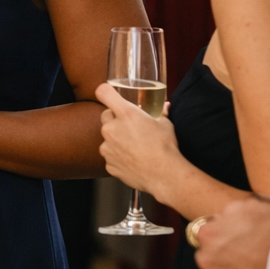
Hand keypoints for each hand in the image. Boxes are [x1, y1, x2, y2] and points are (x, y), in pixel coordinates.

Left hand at [95, 81, 185, 197]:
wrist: (164, 175)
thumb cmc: (165, 148)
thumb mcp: (165, 124)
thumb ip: (160, 112)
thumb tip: (165, 106)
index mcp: (126, 114)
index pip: (104, 92)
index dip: (106, 92)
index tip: (109, 95)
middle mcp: (112, 128)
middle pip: (105, 116)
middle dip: (115, 119)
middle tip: (130, 126)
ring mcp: (108, 147)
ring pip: (107, 138)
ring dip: (116, 139)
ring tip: (134, 146)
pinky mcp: (109, 163)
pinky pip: (110, 156)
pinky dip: (118, 156)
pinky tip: (132, 159)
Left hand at [195, 197, 269, 268]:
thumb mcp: (251, 206)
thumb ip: (230, 211)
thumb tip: (225, 218)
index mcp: (207, 234)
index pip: (207, 232)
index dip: (223, 233)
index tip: (236, 237)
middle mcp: (206, 259)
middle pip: (210, 255)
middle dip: (223, 254)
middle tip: (246, 254)